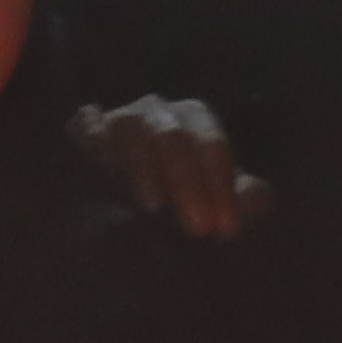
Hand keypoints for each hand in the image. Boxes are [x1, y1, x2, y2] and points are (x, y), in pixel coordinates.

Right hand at [75, 94, 268, 242]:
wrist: (123, 217)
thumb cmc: (183, 208)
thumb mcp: (218, 208)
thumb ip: (244, 203)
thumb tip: (257, 195)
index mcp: (194, 122)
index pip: (211, 144)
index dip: (220, 185)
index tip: (225, 227)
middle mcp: (157, 113)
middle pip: (174, 136)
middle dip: (189, 182)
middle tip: (198, 229)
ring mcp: (118, 119)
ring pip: (132, 128)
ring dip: (145, 167)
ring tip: (153, 207)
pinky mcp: (85, 133)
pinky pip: (89, 130)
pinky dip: (97, 147)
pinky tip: (105, 178)